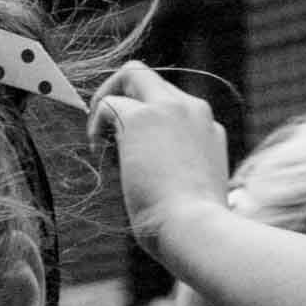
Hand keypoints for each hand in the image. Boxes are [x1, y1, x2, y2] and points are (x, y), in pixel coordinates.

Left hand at [87, 61, 229, 258]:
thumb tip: (150, 172)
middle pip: (152, 78)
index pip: (173, 105)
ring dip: (109, 103)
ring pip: (132, 75)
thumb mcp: (193, 190)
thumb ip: (178, 169)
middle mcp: (194, 111)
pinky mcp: (142, 118)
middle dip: (124, 95)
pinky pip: (109, 103)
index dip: (147, 118)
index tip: (131, 145)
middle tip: (106, 130)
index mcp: (209, 130)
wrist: (196, 230)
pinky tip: (96, 148)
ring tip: (100, 143)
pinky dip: (96, 121)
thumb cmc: (193, 226)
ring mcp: (170, 109)